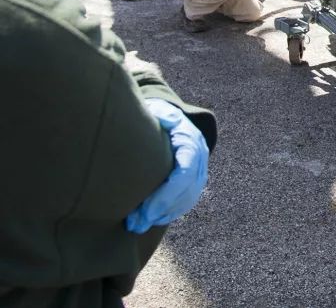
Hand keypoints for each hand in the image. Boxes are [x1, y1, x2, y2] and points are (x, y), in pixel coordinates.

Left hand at [125, 98, 209, 234]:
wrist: (168, 119)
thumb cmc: (155, 117)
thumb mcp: (157, 112)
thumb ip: (160, 117)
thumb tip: (167, 121)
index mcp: (190, 140)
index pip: (185, 172)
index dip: (166, 194)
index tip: (144, 210)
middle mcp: (200, 156)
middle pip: (186, 190)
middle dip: (161, 209)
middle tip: (135, 223)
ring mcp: (199, 169)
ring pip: (188, 198)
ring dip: (164, 214)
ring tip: (138, 225)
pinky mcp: (194, 180)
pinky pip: (187, 201)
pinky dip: (170, 213)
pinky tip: (151, 220)